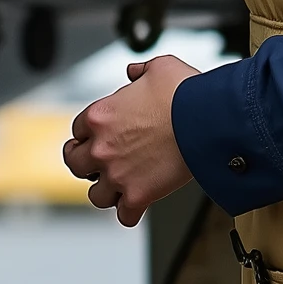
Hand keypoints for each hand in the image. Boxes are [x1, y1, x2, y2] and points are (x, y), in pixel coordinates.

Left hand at [64, 55, 198, 226]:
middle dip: (84, 164)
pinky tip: (136, 206)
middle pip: (75, 164)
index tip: (96, 137)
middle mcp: (102, 147)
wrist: (207, 120)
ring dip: (106, 192)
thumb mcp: (159, 67)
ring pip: (96, 195)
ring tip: (115, 188)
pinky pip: (125, 216)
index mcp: (100, 116)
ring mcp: (118, 174)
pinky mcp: (138, 195)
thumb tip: (134, 73)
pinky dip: (130, 213)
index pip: (77, 130)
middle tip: (91, 165)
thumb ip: (139, 71)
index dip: (88, 134)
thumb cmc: (185, 94)